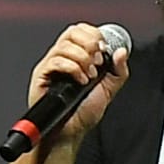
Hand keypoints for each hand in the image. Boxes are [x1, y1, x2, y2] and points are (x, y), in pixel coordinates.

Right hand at [26, 23, 130, 147]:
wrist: (69, 133)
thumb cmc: (83, 114)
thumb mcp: (108, 90)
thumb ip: (118, 70)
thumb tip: (121, 51)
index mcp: (76, 57)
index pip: (82, 31)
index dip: (95, 35)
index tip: (104, 50)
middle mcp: (62, 58)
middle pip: (72, 31)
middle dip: (90, 44)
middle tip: (97, 62)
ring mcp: (50, 66)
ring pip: (65, 45)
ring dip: (83, 59)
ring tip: (89, 77)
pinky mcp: (41, 75)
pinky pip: (56, 60)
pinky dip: (73, 69)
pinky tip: (80, 81)